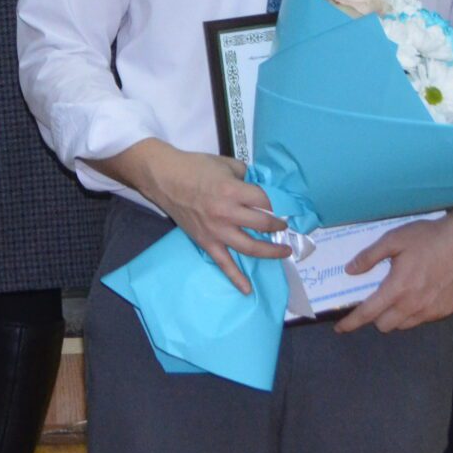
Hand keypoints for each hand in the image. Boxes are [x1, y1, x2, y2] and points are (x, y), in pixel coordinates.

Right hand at [133, 141, 288, 295]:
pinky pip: (223, 263)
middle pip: (263, 224)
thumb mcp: (226, 163)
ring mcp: (217, 230)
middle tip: (285, 226)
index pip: (266, 201)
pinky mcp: (206, 242)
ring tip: (283, 251)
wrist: (164, 178)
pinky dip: (235, 277)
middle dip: (279, 226)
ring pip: (250, 247)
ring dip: (270, 251)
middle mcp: (227, 213)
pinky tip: (247, 289)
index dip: (281, 204)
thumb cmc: (194, 167)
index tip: (288, 207)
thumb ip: (245, 175)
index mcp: (233, 191)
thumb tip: (259, 186)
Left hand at [337, 202, 452, 333]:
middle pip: (385, 326)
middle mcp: (413, 305)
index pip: (368, 313)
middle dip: (376, 317)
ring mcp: (432, 310)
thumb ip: (369, 257)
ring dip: (396, 317)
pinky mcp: (446, 310)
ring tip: (399, 297)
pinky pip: (423, 319)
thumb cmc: (428, 237)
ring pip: (404, 325)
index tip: (340, 328)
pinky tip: (419, 295)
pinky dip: (415, 312)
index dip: (351, 323)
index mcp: (397, 289)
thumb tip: (350, 270)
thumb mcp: (393, 240)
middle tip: (377, 300)